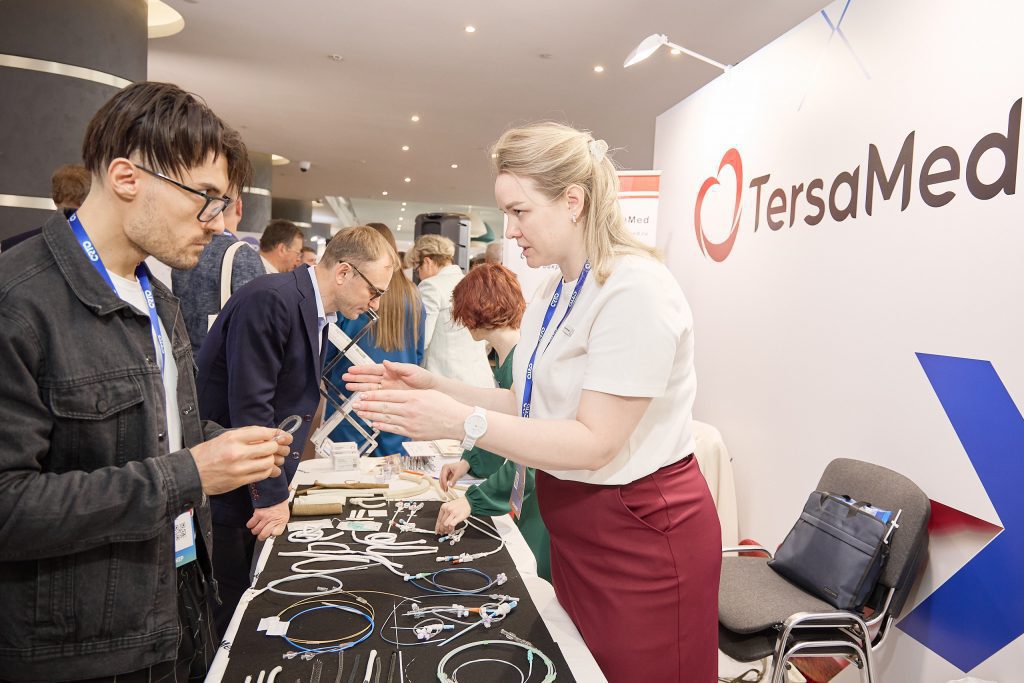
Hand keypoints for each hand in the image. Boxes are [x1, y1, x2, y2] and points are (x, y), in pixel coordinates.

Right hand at [191, 426, 291, 494]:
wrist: (190, 474)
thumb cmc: (206, 454)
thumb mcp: (223, 437)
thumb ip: (245, 435)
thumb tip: (267, 434)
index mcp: (233, 438)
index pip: (263, 432)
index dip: (275, 434)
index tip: (279, 435)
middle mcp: (237, 452)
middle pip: (270, 447)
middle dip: (277, 447)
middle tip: (278, 447)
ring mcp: (239, 468)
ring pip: (268, 462)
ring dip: (274, 460)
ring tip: (273, 459)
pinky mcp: (240, 481)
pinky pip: (262, 475)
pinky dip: (269, 471)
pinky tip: (268, 469)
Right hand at [247, 499, 290, 540]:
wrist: (274, 493)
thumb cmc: (279, 504)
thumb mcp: (285, 515)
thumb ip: (280, 524)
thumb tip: (274, 532)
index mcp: (281, 520)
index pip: (276, 533)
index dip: (272, 534)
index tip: (270, 534)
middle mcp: (273, 520)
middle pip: (263, 535)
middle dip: (261, 536)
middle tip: (261, 535)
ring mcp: (265, 518)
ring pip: (255, 531)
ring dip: (255, 531)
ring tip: (256, 529)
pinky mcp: (258, 514)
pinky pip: (250, 524)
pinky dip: (250, 525)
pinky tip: (253, 524)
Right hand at [343, 360, 434, 392]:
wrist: (431, 391)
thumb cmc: (423, 378)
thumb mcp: (411, 370)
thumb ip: (397, 367)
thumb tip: (385, 362)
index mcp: (390, 371)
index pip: (372, 369)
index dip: (361, 370)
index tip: (351, 369)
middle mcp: (387, 380)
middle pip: (368, 379)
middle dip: (356, 378)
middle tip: (344, 378)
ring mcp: (388, 390)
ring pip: (370, 388)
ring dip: (359, 388)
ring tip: (348, 387)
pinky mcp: (391, 398)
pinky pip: (377, 398)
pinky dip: (369, 399)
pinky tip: (361, 399)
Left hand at [353, 389, 471, 440]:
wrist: (457, 421)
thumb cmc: (445, 405)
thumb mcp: (428, 393)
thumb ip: (410, 393)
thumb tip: (396, 395)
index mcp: (413, 397)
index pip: (387, 396)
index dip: (373, 396)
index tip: (362, 395)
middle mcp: (409, 410)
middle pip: (383, 407)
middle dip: (367, 405)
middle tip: (355, 404)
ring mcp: (410, 423)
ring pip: (386, 419)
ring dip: (371, 416)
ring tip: (360, 414)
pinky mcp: (412, 433)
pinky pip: (394, 429)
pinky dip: (383, 427)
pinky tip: (374, 424)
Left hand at [435, 497, 471, 533]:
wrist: (469, 501)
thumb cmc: (460, 504)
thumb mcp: (450, 507)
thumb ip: (446, 515)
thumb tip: (442, 525)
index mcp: (444, 506)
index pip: (438, 519)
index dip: (437, 527)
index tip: (437, 531)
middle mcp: (447, 509)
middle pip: (441, 523)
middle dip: (442, 529)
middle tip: (443, 532)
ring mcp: (453, 513)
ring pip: (445, 524)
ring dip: (446, 530)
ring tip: (448, 531)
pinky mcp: (458, 516)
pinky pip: (451, 525)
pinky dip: (451, 529)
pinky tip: (452, 530)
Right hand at [439, 459, 470, 491]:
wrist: (465, 465)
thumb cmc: (462, 467)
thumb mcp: (458, 474)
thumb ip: (454, 480)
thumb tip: (449, 485)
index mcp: (446, 467)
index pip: (443, 476)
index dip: (444, 483)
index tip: (446, 487)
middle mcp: (444, 469)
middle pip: (441, 478)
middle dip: (443, 484)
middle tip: (445, 490)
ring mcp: (445, 472)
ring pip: (443, 480)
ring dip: (444, 485)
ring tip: (446, 490)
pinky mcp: (447, 475)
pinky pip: (446, 480)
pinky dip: (447, 483)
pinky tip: (449, 486)